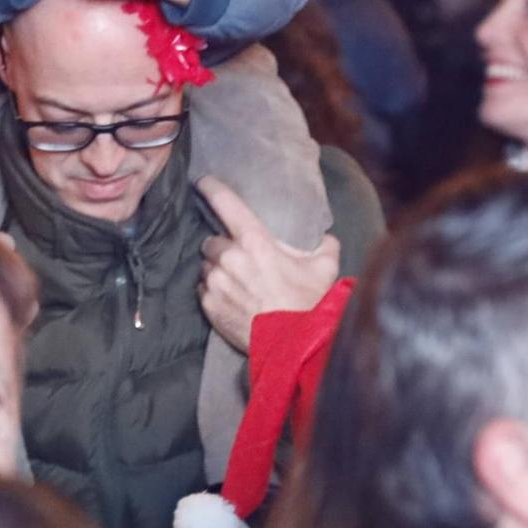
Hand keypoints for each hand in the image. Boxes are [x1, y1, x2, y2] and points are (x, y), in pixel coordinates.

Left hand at [197, 176, 340, 352]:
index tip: (203, 182)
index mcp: (255, 241)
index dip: (211, 188)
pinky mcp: (208, 305)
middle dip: (223, 247)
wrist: (294, 346)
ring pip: (207, 266)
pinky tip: (233, 298)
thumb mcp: (324, 267)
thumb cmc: (308, 303)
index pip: (225, 203)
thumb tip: (323, 237)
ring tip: (238, 282)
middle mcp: (230, 257)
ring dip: (218, 270)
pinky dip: (214, 290)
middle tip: (240, 258)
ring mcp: (216, 282)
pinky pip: (203, 289)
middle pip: (211, 241)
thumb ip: (324, 244)